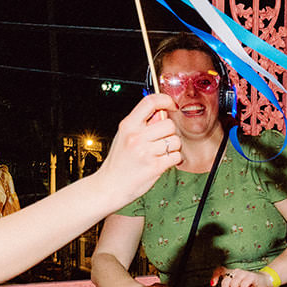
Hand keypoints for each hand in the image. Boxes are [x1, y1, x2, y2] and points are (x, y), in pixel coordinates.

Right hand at [95, 93, 184, 207]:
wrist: (110, 186)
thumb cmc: (118, 162)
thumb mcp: (124, 136)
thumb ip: (142, 124)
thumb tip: (162, 112)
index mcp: (128, 125)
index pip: (150, 102)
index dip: (165, 100)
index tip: (171, 106)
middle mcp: (136, 137)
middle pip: (168, 123)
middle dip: (169, 132)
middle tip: (160, 140)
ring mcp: (145, 152)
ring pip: (175, 140)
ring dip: (172, 147)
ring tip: (160, 153)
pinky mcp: (155, 167)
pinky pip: (176, 156)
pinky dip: (173, 160)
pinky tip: (162, 162)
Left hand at [218, 268, 273, 286]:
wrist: (264, 281)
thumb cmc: (250, 285)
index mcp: (231, 273)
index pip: (220, 270)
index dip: (214, 277)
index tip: (213, 284)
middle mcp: (236, 272)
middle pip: (225, 281)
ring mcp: (243, 273)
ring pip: (233, 284)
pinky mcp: (250, 276)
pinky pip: (243, 285)